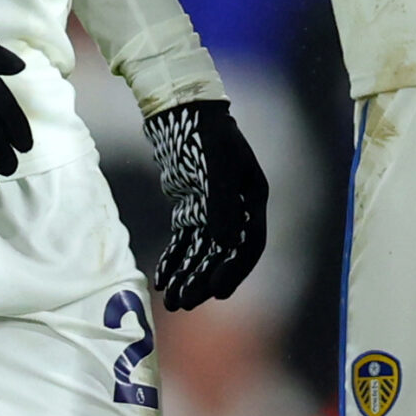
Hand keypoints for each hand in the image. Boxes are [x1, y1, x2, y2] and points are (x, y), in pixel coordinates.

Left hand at [144, 99, 268, 306]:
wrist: (182, 111)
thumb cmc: (205, 134)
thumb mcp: (215, 167)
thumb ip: (220, 205)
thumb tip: (225, 243)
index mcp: (252, 199)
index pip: (249, 243)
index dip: (235, 270)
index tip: (216, 292)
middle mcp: (236, 208)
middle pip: (222, 253)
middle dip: (203, 280)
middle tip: (185, 303)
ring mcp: (212, 209)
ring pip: (201, 251)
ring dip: (187, 275)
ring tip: (171, 301)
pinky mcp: (191, 207)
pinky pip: (184, 241)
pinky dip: (174, 259)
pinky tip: (163, 278)